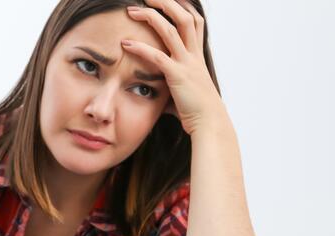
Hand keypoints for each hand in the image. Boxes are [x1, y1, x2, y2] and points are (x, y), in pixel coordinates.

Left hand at [122, 0, 226, 135]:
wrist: (209, 124)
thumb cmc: (196, 112)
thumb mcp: (184, 92)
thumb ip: (171, 86)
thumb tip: (157, 94)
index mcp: (197, 56)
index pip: (194, 21)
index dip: (182, 7)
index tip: (168, 0)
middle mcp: (194, 56)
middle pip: (185, 17)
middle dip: (166, 3)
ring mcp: (187, 64)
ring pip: (171, 29)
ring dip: (151, 16)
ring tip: (132, 10)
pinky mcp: (178, 76)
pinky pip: (157, 56)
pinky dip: (140, 48)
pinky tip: (125, 44)